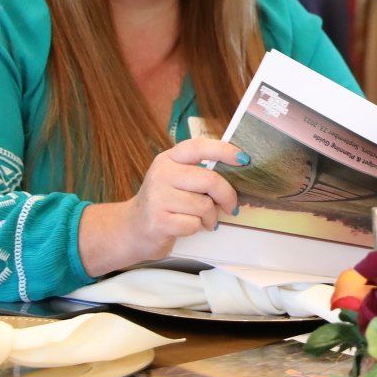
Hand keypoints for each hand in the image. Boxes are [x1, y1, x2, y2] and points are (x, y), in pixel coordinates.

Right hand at [79, 137, 245, 274]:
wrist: (132, 229)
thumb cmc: (164, 203)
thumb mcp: (176, 179)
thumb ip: (199, 172)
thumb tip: (238, 170)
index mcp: (168, 159)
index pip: (199, 147)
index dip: (224, 151)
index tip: (245, 159)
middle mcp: (161, 174)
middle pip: (209, 180)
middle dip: (227, 196)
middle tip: (230, 207)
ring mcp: (158, 197)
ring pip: (204, 206)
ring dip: (210, 217)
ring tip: (202, 220)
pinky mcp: (158, 221)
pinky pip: (194, 224)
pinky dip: (197, 229)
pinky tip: (185, 226)